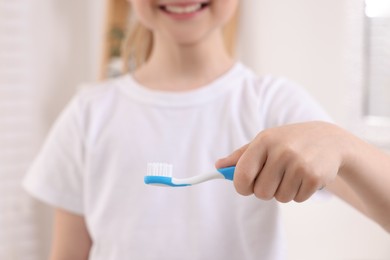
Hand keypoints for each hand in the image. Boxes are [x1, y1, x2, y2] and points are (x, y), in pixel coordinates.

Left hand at [216, 121, 346, 202]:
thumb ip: (241, 156)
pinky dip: (298, 193)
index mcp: (264, 141)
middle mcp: (281, 151)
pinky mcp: (314, 177)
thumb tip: (218, 167)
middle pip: (261, 192)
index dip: (241, 185)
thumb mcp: (265, 141)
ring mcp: (299, 164)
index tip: (245, 186)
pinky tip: (305, 176)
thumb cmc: (290, 141)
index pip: (242, 175)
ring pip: (279, 198)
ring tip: (292, 173)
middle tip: (275, 176)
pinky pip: (296, 200)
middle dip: (265, 190)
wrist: (330, 140)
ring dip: (283, 191)